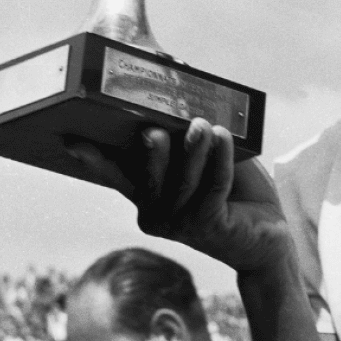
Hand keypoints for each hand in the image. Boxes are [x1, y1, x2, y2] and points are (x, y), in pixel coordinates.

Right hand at [64, 119, 292, 274]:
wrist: (268, 238)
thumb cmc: (235, 193)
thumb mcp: (208, 163)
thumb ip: (190, 140)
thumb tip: (185, 101)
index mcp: (148, 198)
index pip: (119, 176)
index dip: (97, 160)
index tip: (72, 141)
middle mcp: (157, 215)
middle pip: (150, 177)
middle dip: (153, 151)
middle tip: (156, 127)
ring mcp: (182, 225)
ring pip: (184, 181)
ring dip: (194, 149)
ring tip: (202, 124)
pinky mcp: (210, 226)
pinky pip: (214, 186)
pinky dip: (220, 159)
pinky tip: (224, 138)